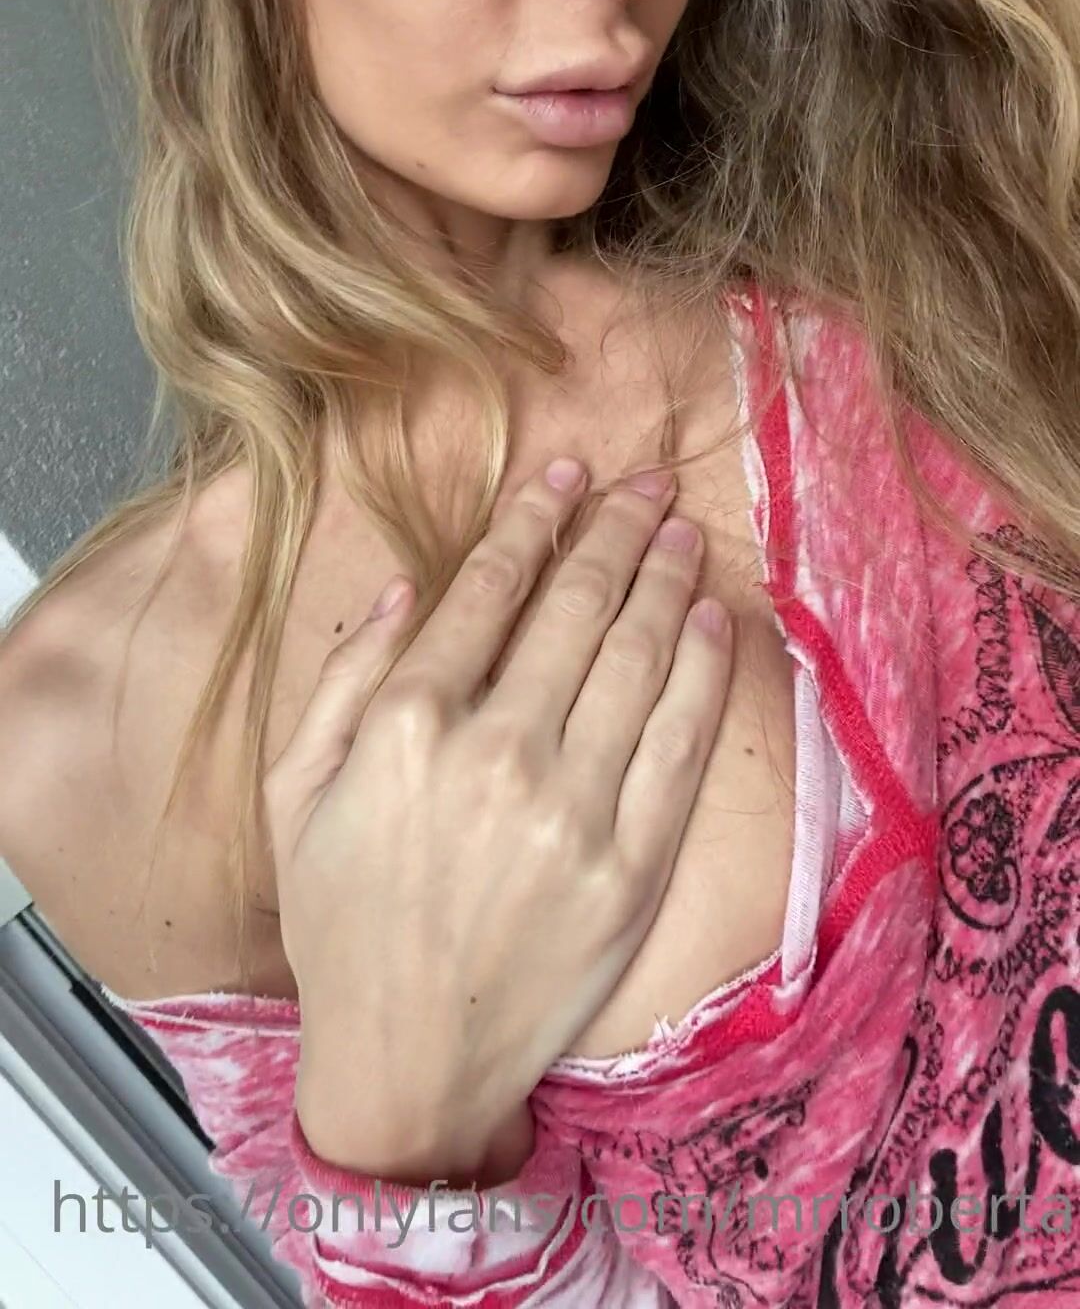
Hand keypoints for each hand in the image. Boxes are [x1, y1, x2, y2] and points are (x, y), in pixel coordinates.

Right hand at [264, 458, 733, 1171]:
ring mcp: (576, 809)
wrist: (409, 1061)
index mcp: (408, 725)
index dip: (534, 518)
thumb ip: (342, 680)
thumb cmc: (341, 922)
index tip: (564, 474)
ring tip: (682, 529)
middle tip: (646, 483)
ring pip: (637, 655)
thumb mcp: (293, 794)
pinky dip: (702, 668)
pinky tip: (708, 619)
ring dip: (665, 577)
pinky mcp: (635, 863)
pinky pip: (682, 740)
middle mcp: (498, 752)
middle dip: (616, 528)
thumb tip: (399, 589)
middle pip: (576, 605)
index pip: (490, 588)